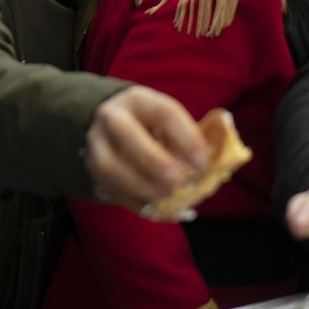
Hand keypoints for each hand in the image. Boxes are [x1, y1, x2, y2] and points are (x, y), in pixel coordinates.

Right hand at [86, 87, 208, 211]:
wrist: (111, 124)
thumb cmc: (151, 125)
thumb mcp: (167, 121)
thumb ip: (189, 138)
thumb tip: (216, 164)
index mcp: (139, 100)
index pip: (164, 112)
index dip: (185, 138)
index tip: (203, 163)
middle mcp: (112, 117)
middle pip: (127, 135)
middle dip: (154, 161)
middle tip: (177, 182)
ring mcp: (97, 144)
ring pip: (110, 166)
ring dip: (141, 186)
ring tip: (167, 197)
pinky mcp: (92, 169)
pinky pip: (110, 188)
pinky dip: (134, 202)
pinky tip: (155, 208)